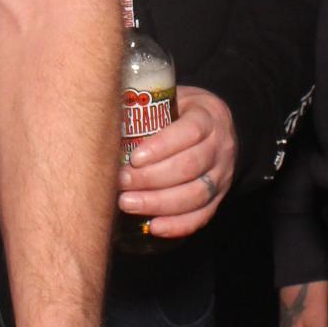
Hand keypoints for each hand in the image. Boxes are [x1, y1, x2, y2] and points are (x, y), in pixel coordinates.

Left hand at [117, 84, 237, 237]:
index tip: (134, 157)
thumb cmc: (181, 112)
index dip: (161, 146)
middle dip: (151, 178)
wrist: (216, 128)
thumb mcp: (172, 99)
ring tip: (128, 203)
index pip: (190, 132)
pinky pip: (202, 216)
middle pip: (189, 167)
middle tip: (121, 181)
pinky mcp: (219, 198)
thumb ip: (147, 106)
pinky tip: (153, 227)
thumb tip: (105, 117)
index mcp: (209, 116)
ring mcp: (223, 175)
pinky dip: (178, 225)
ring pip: (195, 194)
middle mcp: (221, 147)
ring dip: (158, 203)